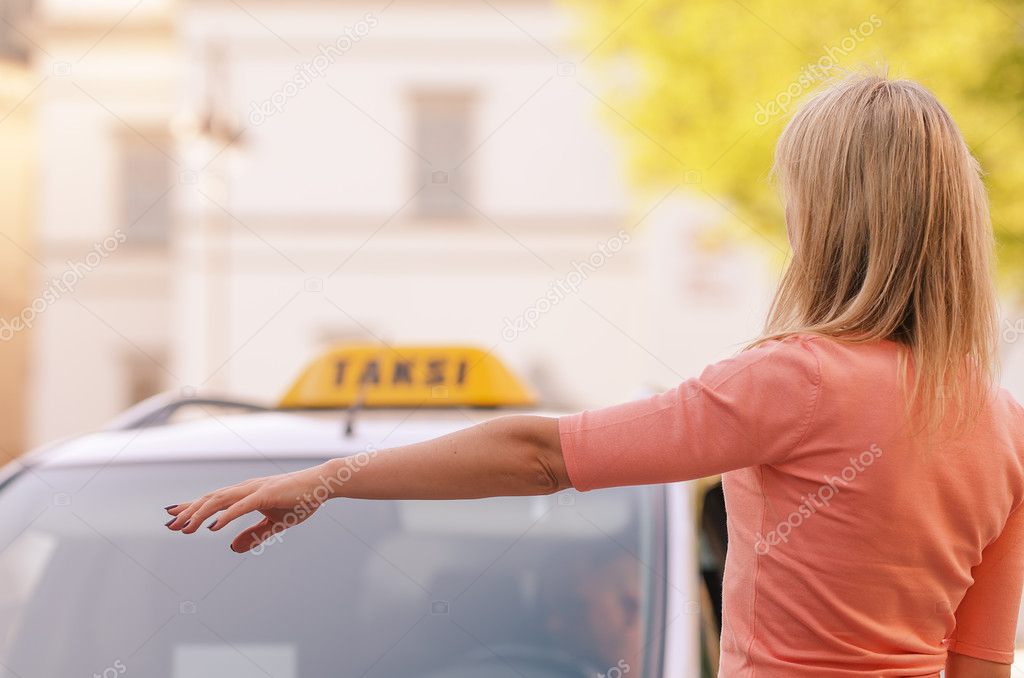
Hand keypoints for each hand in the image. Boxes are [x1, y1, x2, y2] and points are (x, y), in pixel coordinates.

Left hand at [164, 465, 328, 552]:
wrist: (323, 485)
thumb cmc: (302, 500)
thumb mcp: (275, 524)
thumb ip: (253, 535)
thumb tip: (232, 548)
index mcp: (247, 494)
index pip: (214, 500)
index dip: (192, 507)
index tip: (173, 515)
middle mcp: (247, 489)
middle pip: (211, 499)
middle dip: (189, 511)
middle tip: (169, 524)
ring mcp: (255, 490)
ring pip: (220, 501)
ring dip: (200, 514)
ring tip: (184, 528)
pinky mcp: (266, 495)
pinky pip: (241, 506)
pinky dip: (225, 516)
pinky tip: (212, 527)